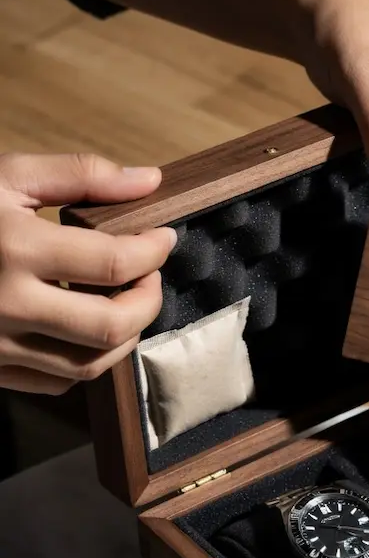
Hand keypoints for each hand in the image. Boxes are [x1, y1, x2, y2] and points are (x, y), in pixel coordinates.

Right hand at [0, 153, 176, 394]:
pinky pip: (57, 382)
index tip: (163, 238)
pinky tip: (86, 330)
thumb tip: (150, 180)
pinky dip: (86, 361)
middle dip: (148, 302)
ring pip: (89, 364)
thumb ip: (80, 175)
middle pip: (111, 325)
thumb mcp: (5, 175)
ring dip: (124, 337)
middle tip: (149, 277)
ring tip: (125, 303)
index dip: (153, 252)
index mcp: (14, 247)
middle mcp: (8, 304)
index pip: (114, 263)